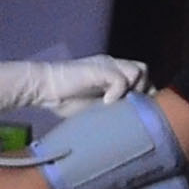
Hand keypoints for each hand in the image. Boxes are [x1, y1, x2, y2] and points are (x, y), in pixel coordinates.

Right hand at [0, 54, 149, 116]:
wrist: (43, 88)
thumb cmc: (65, 100)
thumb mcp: (94, 106)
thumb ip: (112, 107)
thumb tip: (130, 123)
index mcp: (113, 72)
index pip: (142, 77)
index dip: (144, 93)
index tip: (138, 112)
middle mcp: (114, 65)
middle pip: (144, 71)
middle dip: (142, 90)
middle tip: (129, 108)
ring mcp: (108, 65)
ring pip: (138, 71)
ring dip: (133, 89)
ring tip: (118, 104)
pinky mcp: (100, 68)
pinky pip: (121, 79)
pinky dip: (117, 92)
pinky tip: (105, 103)